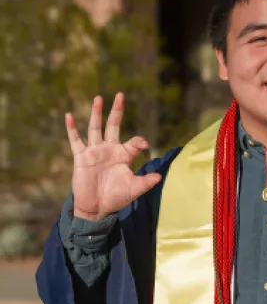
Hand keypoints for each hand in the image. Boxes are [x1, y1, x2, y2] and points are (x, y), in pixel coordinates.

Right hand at [66, 93, 161, 220]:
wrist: (97, 208)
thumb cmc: (117, 197)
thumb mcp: (134, 189)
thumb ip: (146, 182)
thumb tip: (160, 177)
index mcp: (124, 155)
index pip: (134, 141)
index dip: (139, 141)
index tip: (143, 145)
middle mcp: (110, 149)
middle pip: (113, 125)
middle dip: (117, 111)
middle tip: (120, 95)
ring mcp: (95, 152)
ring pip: (95, 128)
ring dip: (97, 113)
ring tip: (99, 98)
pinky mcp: (81, 158)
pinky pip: (75, 141)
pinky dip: (71, 129)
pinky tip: (69, 116)